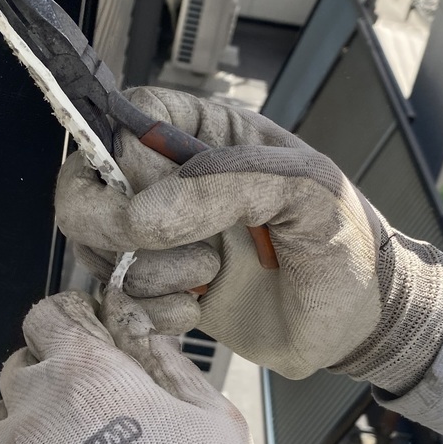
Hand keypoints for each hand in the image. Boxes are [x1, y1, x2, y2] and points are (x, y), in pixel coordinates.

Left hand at [0, 290, 370, 443]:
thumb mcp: (216, 421)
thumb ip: (166, 364)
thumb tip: (136, 331)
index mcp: (89, 376)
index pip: (49, 319)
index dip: (66, 326)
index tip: (74, 338)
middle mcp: (32, 414)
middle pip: (19, 374)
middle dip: (48, 387)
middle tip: (85, 425)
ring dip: (17, 439)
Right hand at [54, 87, 442, 392]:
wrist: (358, 322)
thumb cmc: (345, 243)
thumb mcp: (308, 191)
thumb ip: (228, 184)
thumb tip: (144, 214)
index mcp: (205, 136)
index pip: (122, 121)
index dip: (121, 160)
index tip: (155, 198)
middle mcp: (171, 182)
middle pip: (84, 186)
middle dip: (117, 226)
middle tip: (170, 249)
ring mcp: (160, 238)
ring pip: (96, 247)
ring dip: (147, 274)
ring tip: (208, 278)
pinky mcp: (159, 290)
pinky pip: (114, 299)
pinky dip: (147, 313)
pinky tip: (194, 311)